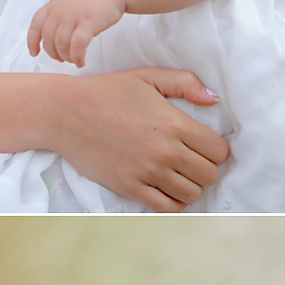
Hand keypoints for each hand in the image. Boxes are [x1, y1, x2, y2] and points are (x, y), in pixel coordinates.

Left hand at [29, 0, 129, 67]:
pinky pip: (77, 46)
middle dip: (53, 53)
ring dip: (66, 57)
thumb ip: (59, 12)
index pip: (35, 25)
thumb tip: (54, 31)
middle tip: (61, 58)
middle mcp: (60, 10)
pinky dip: (77, 57)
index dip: (32, 41)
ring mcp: (72, 16)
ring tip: (73, 60)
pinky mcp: (87, 23)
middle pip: (48, 39)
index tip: (34, 52)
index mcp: (54, 4)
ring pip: (61, 45)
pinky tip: (81, 61)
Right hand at [53, 68, 228, 213]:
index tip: (207, 147)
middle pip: (208, 175)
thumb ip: (184, 83)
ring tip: (181, 176)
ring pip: (191, 194)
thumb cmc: (107, 92)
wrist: (66, 113)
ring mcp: (146, 172)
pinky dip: (173, 203)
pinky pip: (165, 207)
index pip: (218, 150)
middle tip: (194, 162)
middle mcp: (164, 150)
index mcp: (173, 123)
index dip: (218, 150)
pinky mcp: (129, 187)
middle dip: (207, 169)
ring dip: (191, 187)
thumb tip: (213, 98)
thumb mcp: (147, 77)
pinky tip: (168, 192)